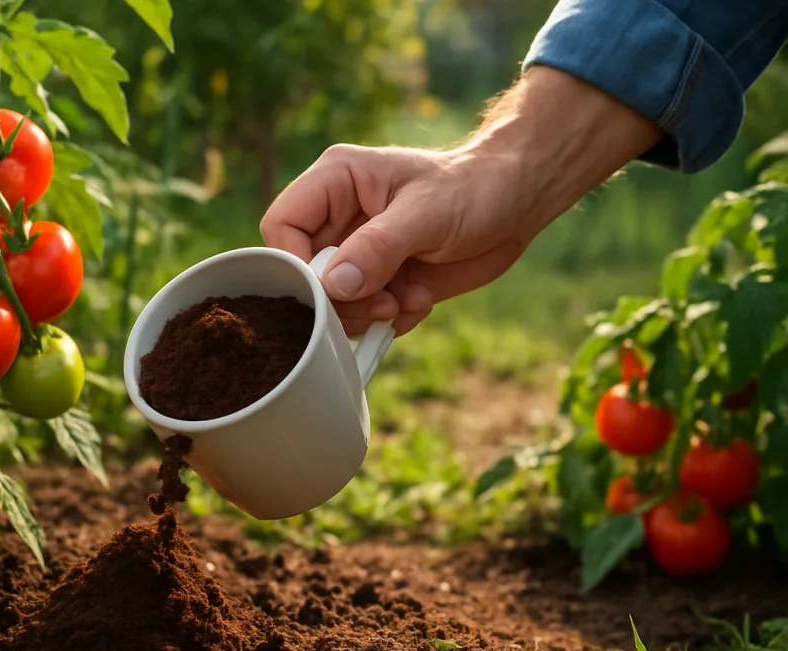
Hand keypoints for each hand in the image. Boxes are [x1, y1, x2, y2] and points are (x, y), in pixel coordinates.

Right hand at [260, 66, 663, 335]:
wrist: (518, 201)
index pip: (282, 225)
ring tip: (408, 301)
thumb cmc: (475, 188)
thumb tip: (332, 286)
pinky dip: (390, 320)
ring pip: (332, 301)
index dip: (295, 263)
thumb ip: (376, 249)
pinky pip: (364, 314)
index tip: (330, 290)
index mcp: (334, 182)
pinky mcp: (380, 279)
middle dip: (341, 299)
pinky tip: (420, 300)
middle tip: (382, 304)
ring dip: (368, 314)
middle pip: (303, 273)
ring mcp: (358, 251)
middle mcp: (338, 218)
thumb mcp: (427, 214)